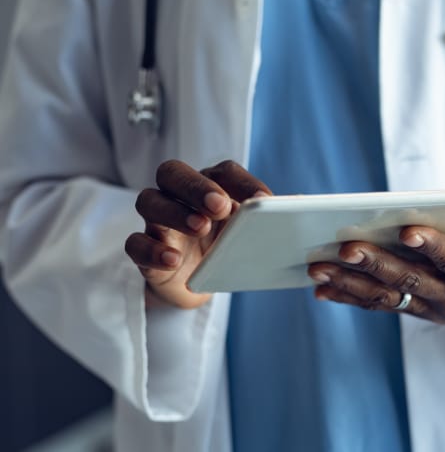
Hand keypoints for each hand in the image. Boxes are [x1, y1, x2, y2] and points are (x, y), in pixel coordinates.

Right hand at [125, 160, 270, 308]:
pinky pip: (136, 244)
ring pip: (149, 201)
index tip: (263, 199)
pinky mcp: (144, 251)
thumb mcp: (245, 234)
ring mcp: (157, 222)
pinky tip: (173, 260)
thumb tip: (297, 205)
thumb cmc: (223, 249)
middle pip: (174, 173)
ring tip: (200, 227)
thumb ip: (265, 219)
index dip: (241, 181)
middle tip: (220, 206)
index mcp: (209, 187)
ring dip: (175, 212)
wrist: (197, 284)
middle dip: (196, 186)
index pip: (222, 171)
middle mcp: (178, 196)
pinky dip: (152, 250)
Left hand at [308, 226, 444, 343]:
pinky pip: (381, 305)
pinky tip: (323, 291)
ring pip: (386, 295)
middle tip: (344, 249)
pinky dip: (350, 297)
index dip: (435, 247)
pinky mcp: (416, 310)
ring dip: (349, 282)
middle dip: (375, 264)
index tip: (409, 230)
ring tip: (317, 270)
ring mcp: (431, 308)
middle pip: (410, 279)